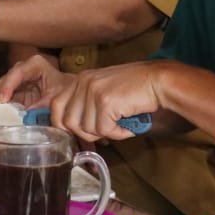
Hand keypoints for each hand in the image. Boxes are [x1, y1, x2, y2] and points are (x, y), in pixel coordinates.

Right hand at [0, 54, 71, 118]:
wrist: (69, 93)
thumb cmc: (64, 92)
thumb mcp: (55, 100)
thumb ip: (40, 108)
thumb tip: (23, 120)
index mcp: (34, 65)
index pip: (17, 73)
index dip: (7, 87)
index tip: (1, 102)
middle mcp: (20, 70)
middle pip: (0, 82)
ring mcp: (13, 82)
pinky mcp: (10, 93)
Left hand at [51, 61, 166, 142]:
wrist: (159, 80)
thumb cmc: (135, 88)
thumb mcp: (104, 90)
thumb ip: (87, 104)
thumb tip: (74, 130)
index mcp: (80, 79)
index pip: (55, 106)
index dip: (62, 125)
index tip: (77, 134)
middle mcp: (83, 83)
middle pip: (68, 122)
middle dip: (85, 134)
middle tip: (103, 133)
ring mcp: (93, 91)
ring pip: (86, 128)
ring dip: (105, 134)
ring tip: (119, 126)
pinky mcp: (105, 101)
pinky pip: (104, 130)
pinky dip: (117, 134)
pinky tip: (127, 127)